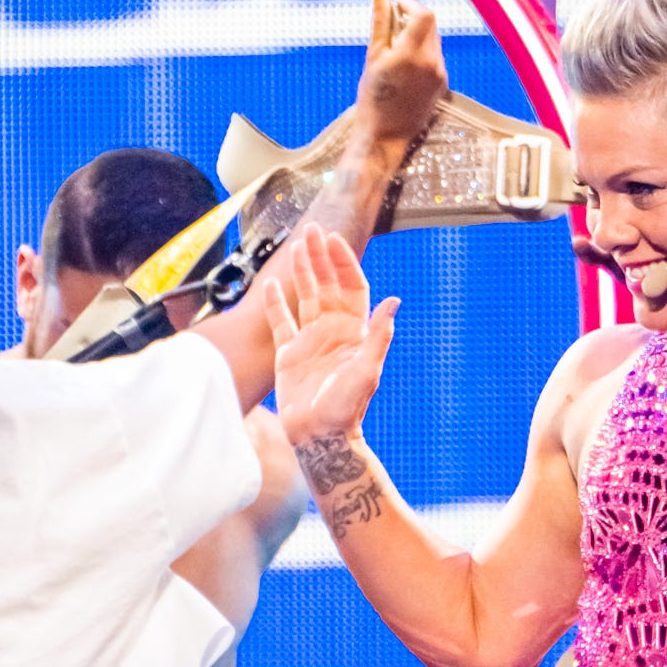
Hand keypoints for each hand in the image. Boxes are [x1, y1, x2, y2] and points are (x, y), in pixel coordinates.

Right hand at [264, 222, 397, 449]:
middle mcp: (333, 330)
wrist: (320, 436)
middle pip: (327, 284)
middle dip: (320, 257)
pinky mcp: (289, 353)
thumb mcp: (366, 371)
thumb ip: (377, 336)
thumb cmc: (346, 408)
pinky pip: (281, 321)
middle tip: (311, 230)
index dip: (344, 262)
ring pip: (305, 296)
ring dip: (302, 271)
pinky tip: (271, 283)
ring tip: (297, 245)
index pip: (350, 286)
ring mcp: (310, 340)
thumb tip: (394, 302)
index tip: (333, 241)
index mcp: (353, 331)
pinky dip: (275, 302)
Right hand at [351, 0, 448, 152]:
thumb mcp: (372, 56)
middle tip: (390, 29)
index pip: (423, 14)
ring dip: (416, 35)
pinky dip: (421, 52)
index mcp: (412, 55)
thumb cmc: (373, 97)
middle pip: (430, 24)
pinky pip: (435, 56)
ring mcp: (440, 74)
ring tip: (394, 53)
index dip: (409, 4)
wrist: (385, 135)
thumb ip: (379, 20)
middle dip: (412, 18)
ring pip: (433, 39)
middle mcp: (432, 63)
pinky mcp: (443, 82)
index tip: (394, 7)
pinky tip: (404, 69)